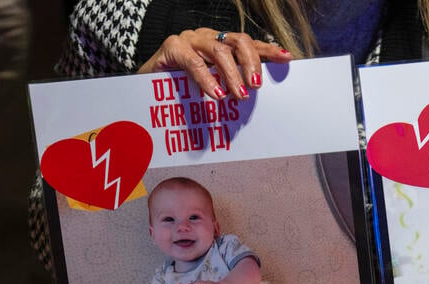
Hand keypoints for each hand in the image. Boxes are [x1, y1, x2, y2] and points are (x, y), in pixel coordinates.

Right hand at [137, 28, 292, 99]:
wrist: (142, 88)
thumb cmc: (179, 89)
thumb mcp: (210, 88)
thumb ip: (229, 87)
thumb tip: (253, 100)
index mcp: (220, 45)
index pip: (249, 44)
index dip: (268, 51)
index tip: (287, 59)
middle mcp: (208, 37)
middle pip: (239, 41)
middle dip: (252, 63)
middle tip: (256, 86)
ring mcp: (190, 40)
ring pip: (220, 50)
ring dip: (232, 74)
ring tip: (239, 95)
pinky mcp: (172, 47)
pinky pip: (194, 62)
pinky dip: (207, 79)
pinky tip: (216, 93)